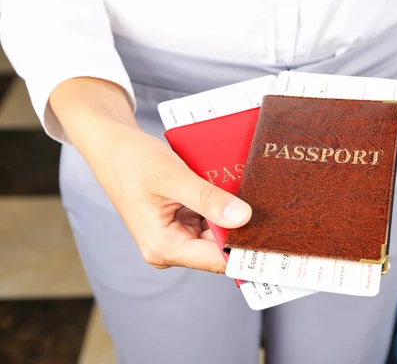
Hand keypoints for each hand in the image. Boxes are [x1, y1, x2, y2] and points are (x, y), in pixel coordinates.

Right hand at [49, 77, 251, 272]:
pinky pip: (209, 221)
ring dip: (231, 216)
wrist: (112, 147)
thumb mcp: (174, 177)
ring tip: (249, 194)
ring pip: (217, 234)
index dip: (246, 250)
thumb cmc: (133, 161)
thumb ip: (208, 199)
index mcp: (163, 247)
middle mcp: (169, 249)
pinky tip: (231, 191)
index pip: (217, 260)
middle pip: (219, 248)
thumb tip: (243, 218)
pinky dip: (221, 207)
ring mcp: (175, 237)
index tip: (275, 238)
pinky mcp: (179, 224)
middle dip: (242, 229)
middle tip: (270, 208)